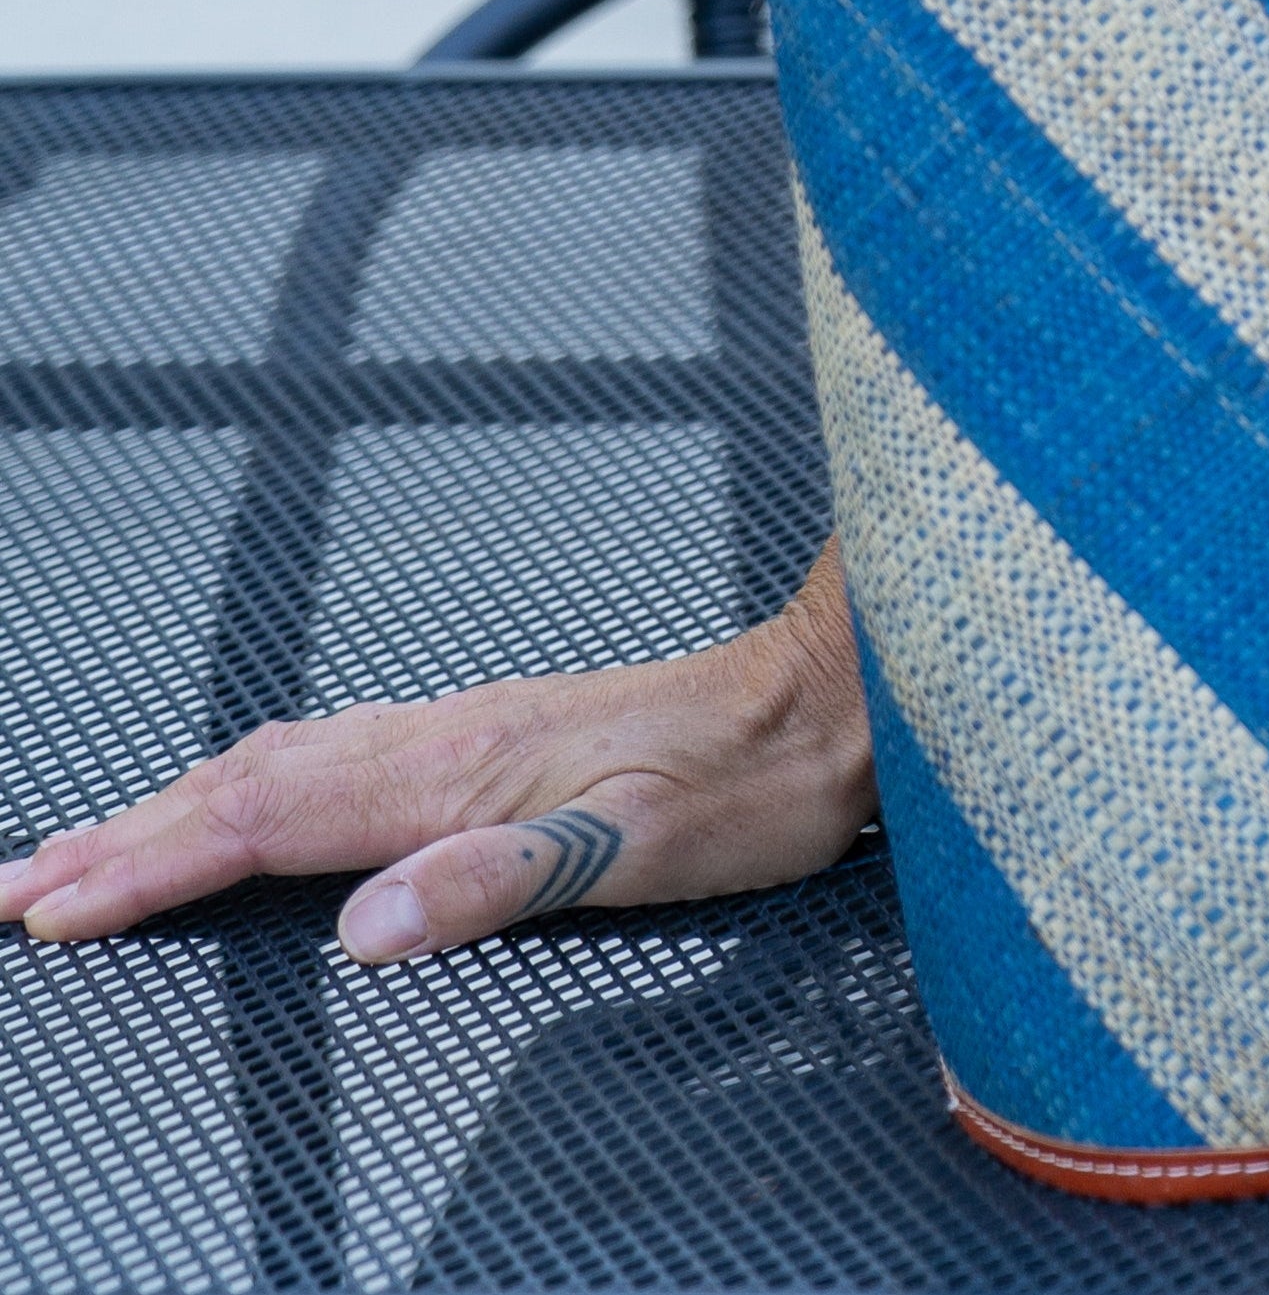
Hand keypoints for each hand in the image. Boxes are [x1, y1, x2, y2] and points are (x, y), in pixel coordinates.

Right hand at [2, 543, 870, 964]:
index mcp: (454, 775)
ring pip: (278, 765)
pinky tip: (241, 795)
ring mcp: (461, 733)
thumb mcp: (638, 850)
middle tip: (9, 884)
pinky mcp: (489, 738)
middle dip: (117, 836)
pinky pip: (330, 757)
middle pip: (243, 787)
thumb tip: (364, 929)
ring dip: (169, 806)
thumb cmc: (747, 785)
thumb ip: (497, 883)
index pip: (262, 825)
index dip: (147, 868)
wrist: (826, 699)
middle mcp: (441, 741)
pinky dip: (247, 784)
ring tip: (81, 843)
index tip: (48, 908)